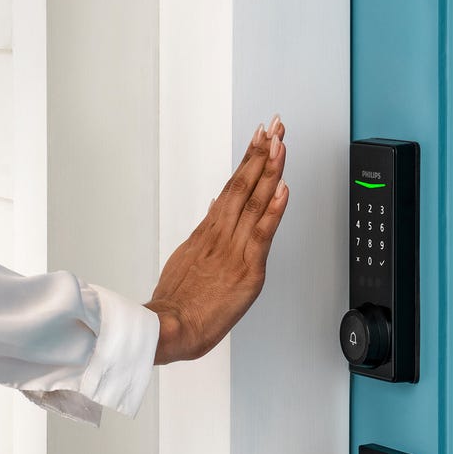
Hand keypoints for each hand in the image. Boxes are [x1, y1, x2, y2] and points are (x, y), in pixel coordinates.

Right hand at [145, 115, 288, 363]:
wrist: (169, 327)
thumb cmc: (177, 303)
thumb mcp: (187, 258)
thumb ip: (205, 232)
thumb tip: (215, 206)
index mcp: (209, 232)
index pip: (233, 187)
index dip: (248, 160)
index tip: (260, 137)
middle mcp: (222, 234)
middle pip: (243, 184)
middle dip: (261, 152)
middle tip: (275, 126)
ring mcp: (234, 250)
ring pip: (253, 202)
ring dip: (269, 170)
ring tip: (280, 143)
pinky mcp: (246, 269)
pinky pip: (262, 234)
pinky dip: (274, 210)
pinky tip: (283, 189)